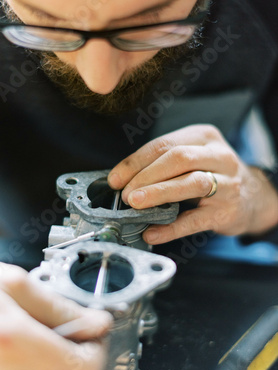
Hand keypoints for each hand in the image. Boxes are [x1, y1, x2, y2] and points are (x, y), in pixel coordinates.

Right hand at [0, 257, 111, 369]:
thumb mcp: (13, 283)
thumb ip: (60, 306)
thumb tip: (95, 321)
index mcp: (12, 340)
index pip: (83, 369)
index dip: (100, 350)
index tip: (97, 329)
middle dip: (89, 365)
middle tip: (81, 336)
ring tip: (49, 339)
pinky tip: (26, 353)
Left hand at [108, 124, 277, 243]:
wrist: (253, 197)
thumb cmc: (212, 175)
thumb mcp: (192, 158)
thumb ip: (162, 164)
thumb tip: (121, 181)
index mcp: (203, 137)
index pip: (163, 145)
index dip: (135, 162)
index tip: (115, 179)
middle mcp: (218, 156)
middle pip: (177, 159)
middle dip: (145, 176)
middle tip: (124, 193)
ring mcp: (227, 183)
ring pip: (190, 183)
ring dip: (158, 193)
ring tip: (134, 204)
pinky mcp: (227, 211)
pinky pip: (196, 220)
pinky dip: (172, 227)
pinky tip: (153, 232)